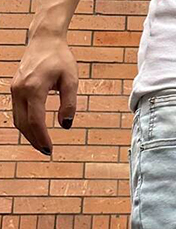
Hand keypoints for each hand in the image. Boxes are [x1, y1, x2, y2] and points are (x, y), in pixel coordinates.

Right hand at [11, 32, 77, 155]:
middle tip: (48, 152)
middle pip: (24, 124)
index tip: (50, 150)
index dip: (42, 138)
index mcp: (34, 88)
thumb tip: (65, 125)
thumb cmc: (61, 59)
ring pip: (17, 120)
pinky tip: (35, 132)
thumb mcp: (71, 80)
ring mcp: (15, 88)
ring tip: (42, 145)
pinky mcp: (14, 88)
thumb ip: (69, 104)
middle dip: (35, 140)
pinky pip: (16, 112)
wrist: (45, 40)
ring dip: (29, 135)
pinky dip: (25, 125)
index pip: (35, 121)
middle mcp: (20, 89)